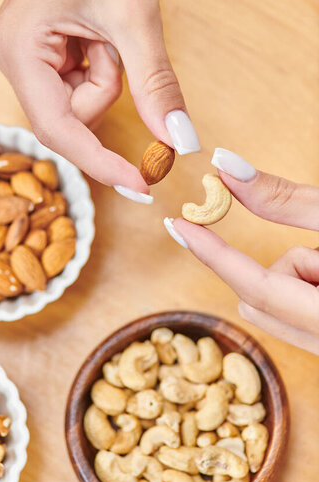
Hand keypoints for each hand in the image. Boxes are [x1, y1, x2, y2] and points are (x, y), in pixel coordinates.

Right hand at [0, 0, 199, 202]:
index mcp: (19, 48)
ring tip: (107, 29)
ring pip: (78, 103)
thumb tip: (178, 142)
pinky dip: (102, 68)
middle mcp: (12, 56)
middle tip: (118, 46)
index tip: (141, 187)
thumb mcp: (137, 17)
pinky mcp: (42, 51)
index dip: (101, 163)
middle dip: (107, 90)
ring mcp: (25, 54)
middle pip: (69, 117)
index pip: (59, 129)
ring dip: (107, 76)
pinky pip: (79, 85)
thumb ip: (155, 85)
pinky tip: (99, 32)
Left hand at [164, 148, 318, 354]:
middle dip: (276, 270)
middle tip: (317, 248)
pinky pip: (290, 312)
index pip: (255, 288)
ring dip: (293, 277)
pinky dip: (301, 289)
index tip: (177, 226)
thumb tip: (225, 169)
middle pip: (257, 301)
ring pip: (273, 308)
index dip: (213, 254)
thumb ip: (287, 200)